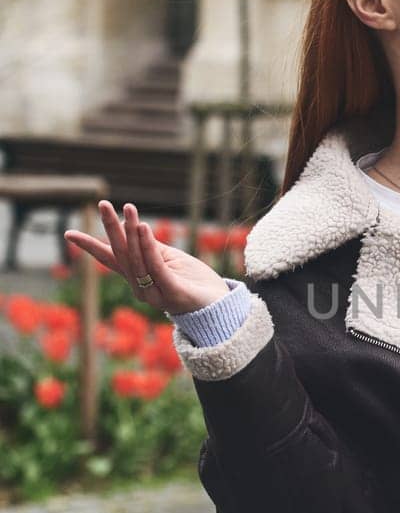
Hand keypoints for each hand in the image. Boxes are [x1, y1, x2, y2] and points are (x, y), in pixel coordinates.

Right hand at [65, 202, 231, 315]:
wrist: (217, 308)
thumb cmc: (192, 281)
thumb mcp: (168, 259)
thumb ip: (149, 247)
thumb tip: (130, 225)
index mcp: (137, 277)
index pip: (110, 258)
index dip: (90, 246)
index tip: (69, 232)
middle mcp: (139, 286)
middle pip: (120, 254)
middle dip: (111, 228)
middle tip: (103, 204)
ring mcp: (154, 292)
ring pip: (137, 259)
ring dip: (132, 232)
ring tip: (129, 210)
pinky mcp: (171, 293)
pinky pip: (156, 267)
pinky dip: (148, 248)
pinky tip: (144, 228)